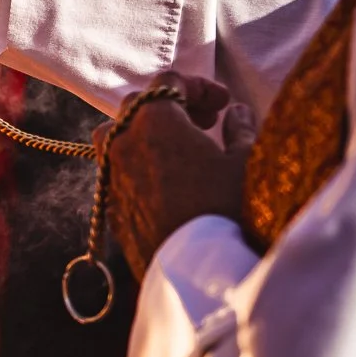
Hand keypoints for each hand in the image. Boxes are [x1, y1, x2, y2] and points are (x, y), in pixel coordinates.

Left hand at [100, 73, 255, 277]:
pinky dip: (138, 164)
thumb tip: (236, 114)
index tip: (223, 103)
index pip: (169, 82)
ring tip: (181, 149)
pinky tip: (168, 182)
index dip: (199, 86)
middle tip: (207, 122)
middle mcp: (122, 143)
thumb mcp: (246, 163)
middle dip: (173, 106)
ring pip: (118, 136)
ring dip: (147, 133)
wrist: (199, 274)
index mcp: (153, 121)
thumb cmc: (227, 210)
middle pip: (139, 105)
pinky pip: (117, 170)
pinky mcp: (110, 207)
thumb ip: (239, 130)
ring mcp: (111, 176)